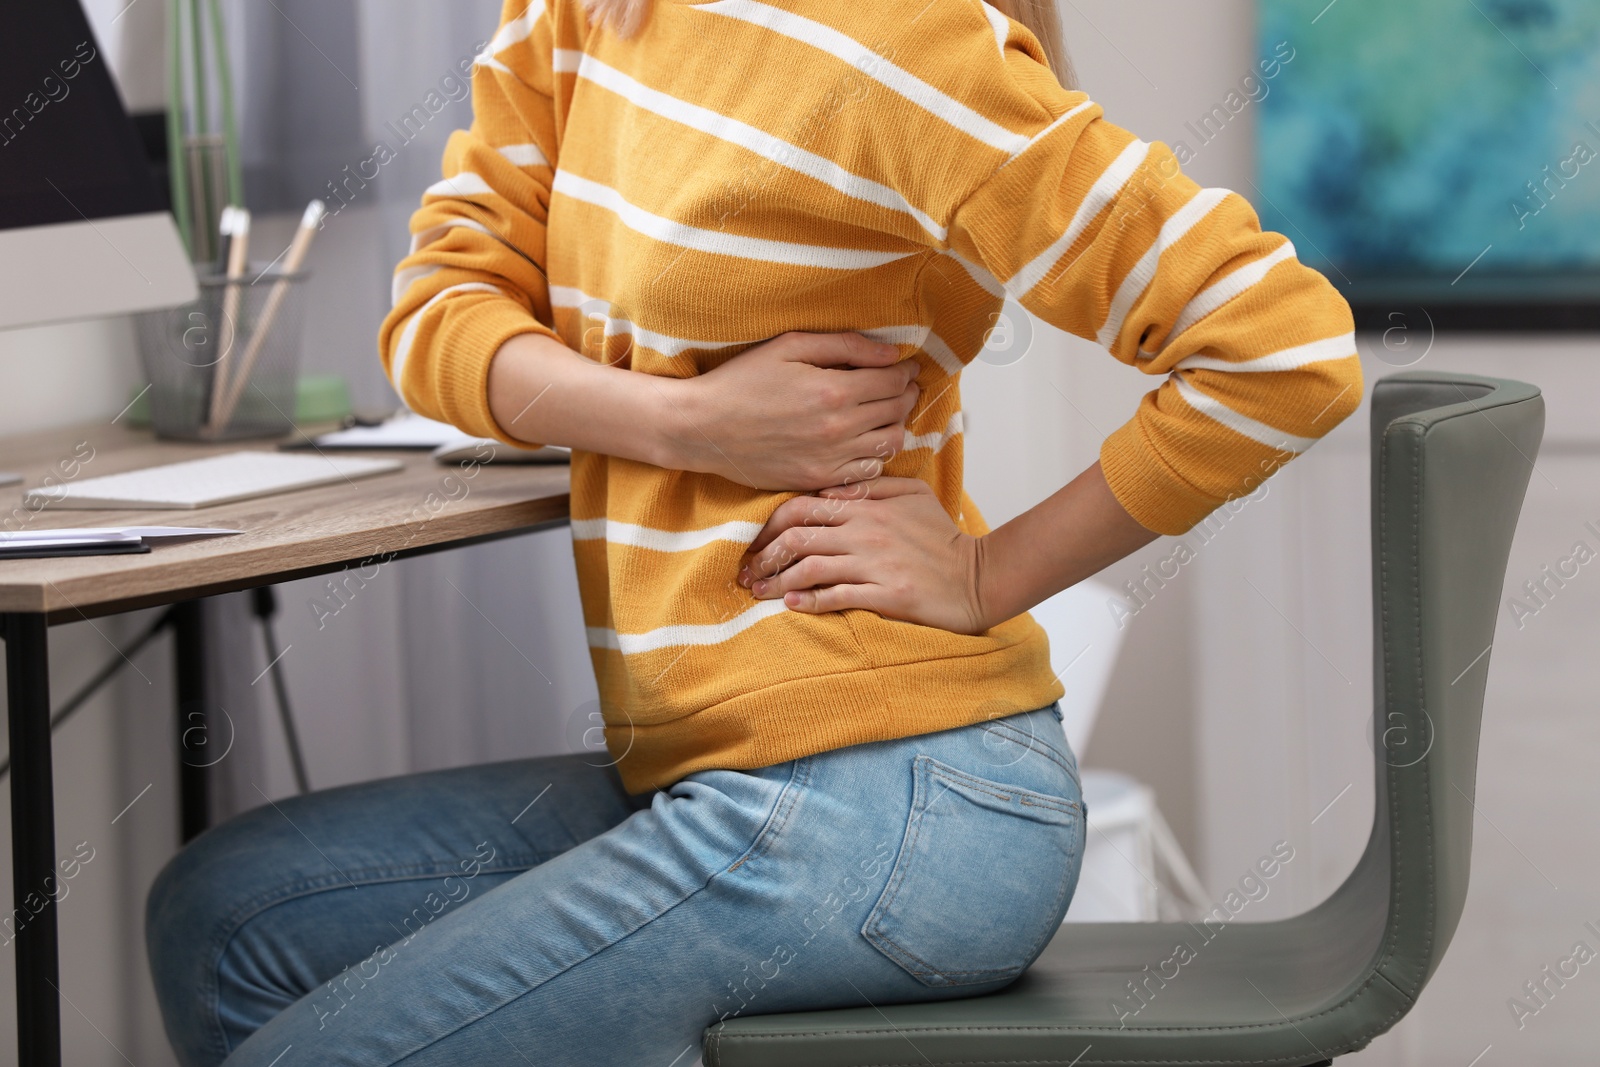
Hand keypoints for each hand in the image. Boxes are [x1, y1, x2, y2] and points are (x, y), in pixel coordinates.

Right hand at [662, 333, 919, 490]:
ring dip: (895, 425)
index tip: (905, 366)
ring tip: (886, 412)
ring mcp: (830, 459)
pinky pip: (867, 471)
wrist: (704, 428)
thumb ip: (845, 346)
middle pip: (896, 412)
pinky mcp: (819, 479)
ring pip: (889, 444)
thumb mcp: (790, 346)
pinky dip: (875, 454)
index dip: (905, 372)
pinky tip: (864, 440)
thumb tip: (891, 353)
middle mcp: (839, 428)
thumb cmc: (742, 380)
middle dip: (905, 394)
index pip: (893, 381)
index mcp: (834, 390)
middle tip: (902, 386)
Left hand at [737, 477, 990, 634]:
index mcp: (868, 507)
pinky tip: (791, 606)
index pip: (803, 506)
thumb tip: (830, 489)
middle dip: (764, 556)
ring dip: (777, 582)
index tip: (754, 542)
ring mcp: (875, 564)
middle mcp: (866, 532)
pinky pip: (837, 597)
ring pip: (810, 568)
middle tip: (746, 573)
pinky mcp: (886, 594)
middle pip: (798, 537)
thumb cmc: (942, 538)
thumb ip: (872, 487)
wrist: (978, 577)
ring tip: (759, 593)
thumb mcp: (913, 496)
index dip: (769, 524)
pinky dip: (809, 602)